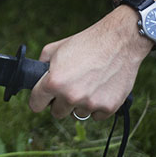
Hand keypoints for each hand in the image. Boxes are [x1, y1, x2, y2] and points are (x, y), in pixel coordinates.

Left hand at [29, 7, 151, 119]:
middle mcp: (71, 96)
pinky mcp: (108, 107)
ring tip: (88, 84)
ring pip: (77, 114)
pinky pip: (96, 116)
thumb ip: (41, 65)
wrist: (119, 41)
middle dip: (60, 102)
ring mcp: (90, 104)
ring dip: (80, 104)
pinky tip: (101, 88)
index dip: (39, 100)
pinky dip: (97, 105)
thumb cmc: (86, 42)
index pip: (36, 105)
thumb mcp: (55, 48)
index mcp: (54, 82)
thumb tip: (36, 78)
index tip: (44, 98)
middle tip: (70, 87)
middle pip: (57, 113)